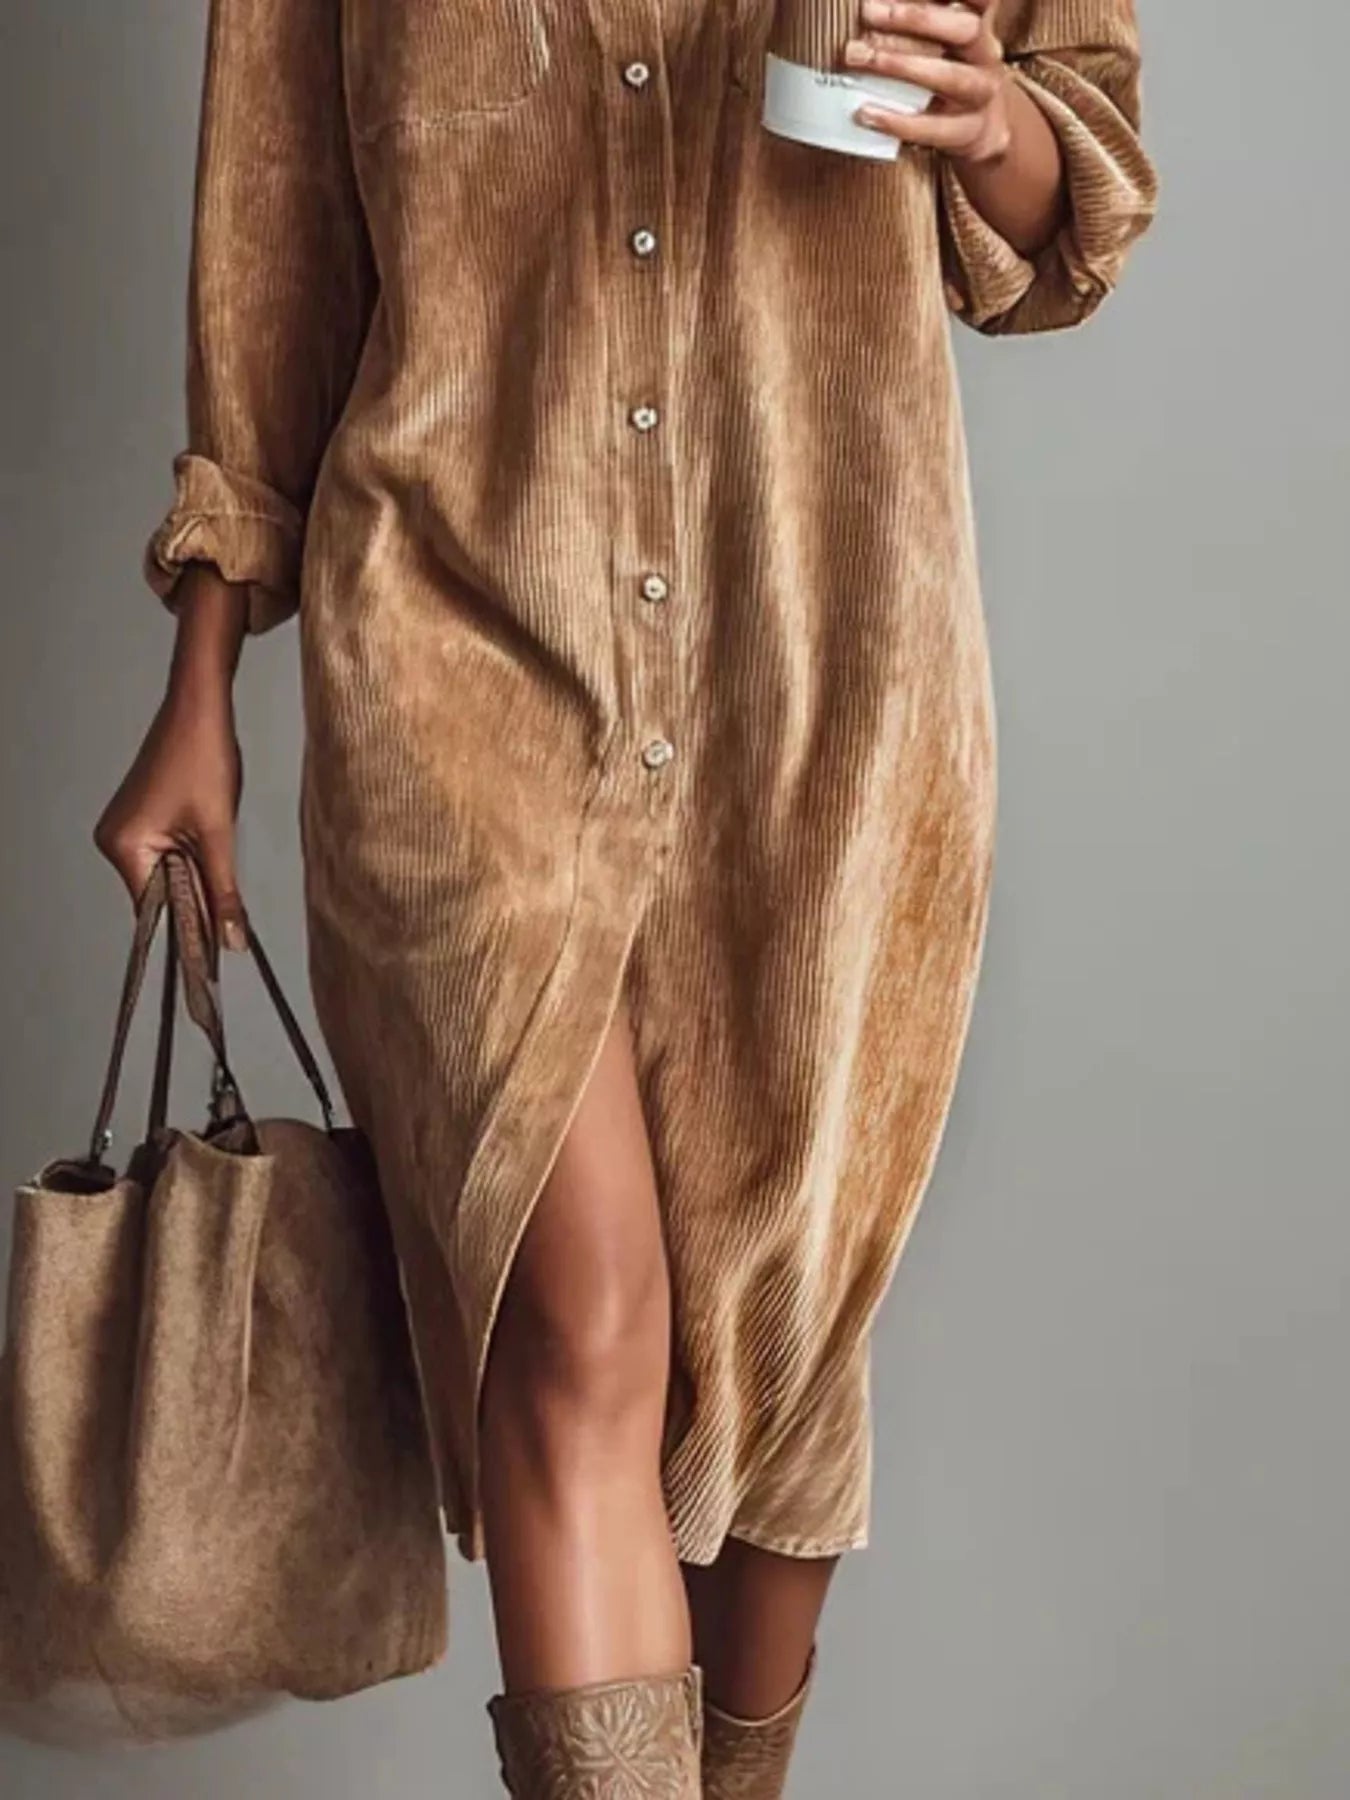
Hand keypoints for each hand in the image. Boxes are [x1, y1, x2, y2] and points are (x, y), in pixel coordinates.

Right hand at [94, 570, 249, 949]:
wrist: (201, 705)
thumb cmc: (205, 759)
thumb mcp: (219, 832)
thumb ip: (224, 891)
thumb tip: (231, 942)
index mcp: (123, 846)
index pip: (155, 909)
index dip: (187, 932)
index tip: (216, 959)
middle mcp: (115, 840)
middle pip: (162, 894)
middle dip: (198, 904)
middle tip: (234, 928)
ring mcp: (127, 828)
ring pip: (170, 876)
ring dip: (200, 880)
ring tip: (227, 877)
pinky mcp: (143, 818)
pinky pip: (169, 854)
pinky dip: (195, 860)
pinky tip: (216, 854)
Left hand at [844, 0, 1013, 165]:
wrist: (985, 128)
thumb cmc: (950, 71)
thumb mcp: (943, 40)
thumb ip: (920, 20)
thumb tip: (872, 6)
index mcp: (978, 25)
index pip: (980, 0)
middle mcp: (985, 55)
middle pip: (965, 30)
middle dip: (917, 18)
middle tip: (868, 12)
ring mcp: (980, 95)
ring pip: (950, 77)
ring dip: (900, 65)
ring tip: (859, 57)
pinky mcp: (967, 132)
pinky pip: (933, 128)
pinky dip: (897, 121)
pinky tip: (865, 113)